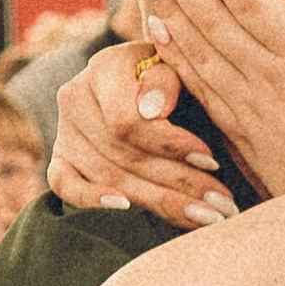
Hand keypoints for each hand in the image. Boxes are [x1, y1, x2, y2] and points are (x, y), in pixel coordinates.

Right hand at [48, 37, 232, 226]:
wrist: (150, 89)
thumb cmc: (175, 80)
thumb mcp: (180, 68)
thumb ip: (167, 79)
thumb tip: (153, 109)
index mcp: (105, 67)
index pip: (129, 120)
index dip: (171, 145)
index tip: (212, 161)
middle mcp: (76, 96)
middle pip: (125, 154)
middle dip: (180, 183)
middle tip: (223, 206)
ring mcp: (65, 131)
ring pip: (109, 176)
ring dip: (161, 202)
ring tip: (209, 218)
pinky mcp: (61, 160)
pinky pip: (65, 186)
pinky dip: (91, 199)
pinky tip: (125, 207)